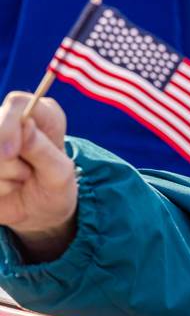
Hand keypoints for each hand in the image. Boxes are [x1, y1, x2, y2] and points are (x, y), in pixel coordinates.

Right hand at [0, 92, 76, 261]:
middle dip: (7, 160)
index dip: (9, 125)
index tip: (11, 153)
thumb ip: (43, 150)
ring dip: (3, 175)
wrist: (40, 212)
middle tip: (25, 174)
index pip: (18, 103)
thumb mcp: (59, 173)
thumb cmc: (55, 187)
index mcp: (43, 115)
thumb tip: (26, 124)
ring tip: (20, 179)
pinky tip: (7, 187)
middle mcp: (15, 120)